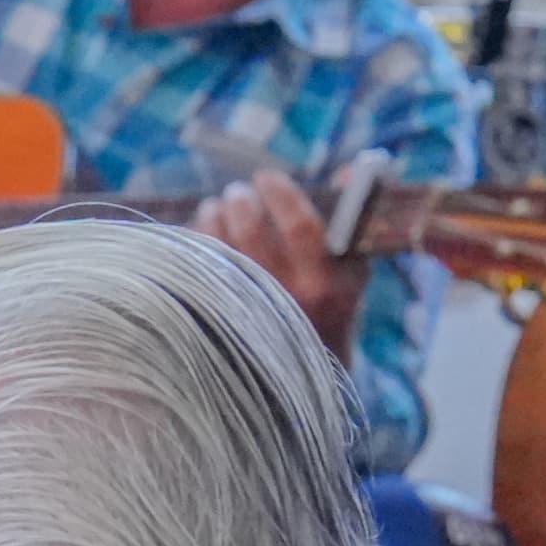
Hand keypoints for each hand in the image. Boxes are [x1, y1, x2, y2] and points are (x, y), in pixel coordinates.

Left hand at [193, 167, 363, 354]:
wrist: (304, 374)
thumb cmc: (330, 308)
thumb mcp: (352, 270)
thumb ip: (351, 221)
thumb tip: (344, 171)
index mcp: (327, 284)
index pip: (301, 226)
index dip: (280, 194)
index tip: (266, 177)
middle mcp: (286, 300)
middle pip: (249, 234)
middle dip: (238, 202)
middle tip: (235, 192)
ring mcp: (245, 314)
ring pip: (216, 251)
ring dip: (211, 219)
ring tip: (214, 208)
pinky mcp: (213, 323)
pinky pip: (193, 274)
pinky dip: (193, 247)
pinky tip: (200, 237)